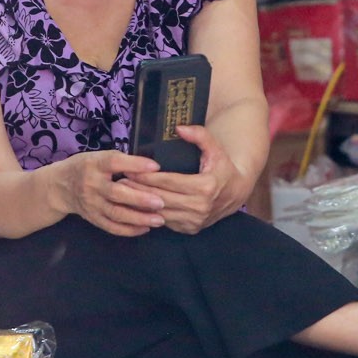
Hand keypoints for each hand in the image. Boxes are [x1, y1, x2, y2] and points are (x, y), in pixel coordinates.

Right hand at [55, 150, 166, 236]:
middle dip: (140, 199)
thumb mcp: (98, 157)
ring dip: (139, 218)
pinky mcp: (92, 218)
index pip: (114, 163)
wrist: (59, 186)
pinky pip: (111, 227)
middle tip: (161, 202)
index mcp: (94, 165)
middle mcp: (91, 185)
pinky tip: (145, 228)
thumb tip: (150, 166)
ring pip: (116, 214)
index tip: (155, 167)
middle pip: (116, 193)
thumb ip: (120, 161)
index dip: (135, 165)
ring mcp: (91, 204)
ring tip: (159, 219)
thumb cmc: (85, 167)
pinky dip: (129, 230)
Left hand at [122, 125, 245, 234]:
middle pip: (161, 198)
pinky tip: (138, 205)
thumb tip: (179, 128)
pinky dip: (150, 214)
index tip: (129, 170)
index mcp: (205, 187)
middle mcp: (200, 207)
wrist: (237, 193)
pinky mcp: (191, 229)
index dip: (147, 176)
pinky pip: (165, 222)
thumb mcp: (215, 148)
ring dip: (141, 204)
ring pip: (160, 213)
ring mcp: (195, 221)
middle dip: (138, 190)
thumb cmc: (223, 168)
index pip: (168, 182)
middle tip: (120, 181)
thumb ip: (199, 135)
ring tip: (124, 192)